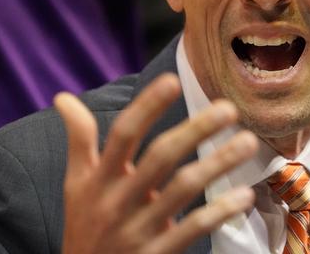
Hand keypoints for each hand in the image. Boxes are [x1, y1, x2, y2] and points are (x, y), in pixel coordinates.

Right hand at [54, 73, 257, 253]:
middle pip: (160, 157)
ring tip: (247, 141)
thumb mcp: (76, 184)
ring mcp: (138, 229)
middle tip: (228, 108)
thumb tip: (63, 96)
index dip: (146, 107)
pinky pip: (192, 229)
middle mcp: (118, 201)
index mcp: (99, 179)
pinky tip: (245, 195)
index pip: (123, 134)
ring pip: (182, 189)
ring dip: (217, 163)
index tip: (172, 80)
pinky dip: (219, 211)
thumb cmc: (85, 225)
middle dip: (195, 130)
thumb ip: (79, 140)